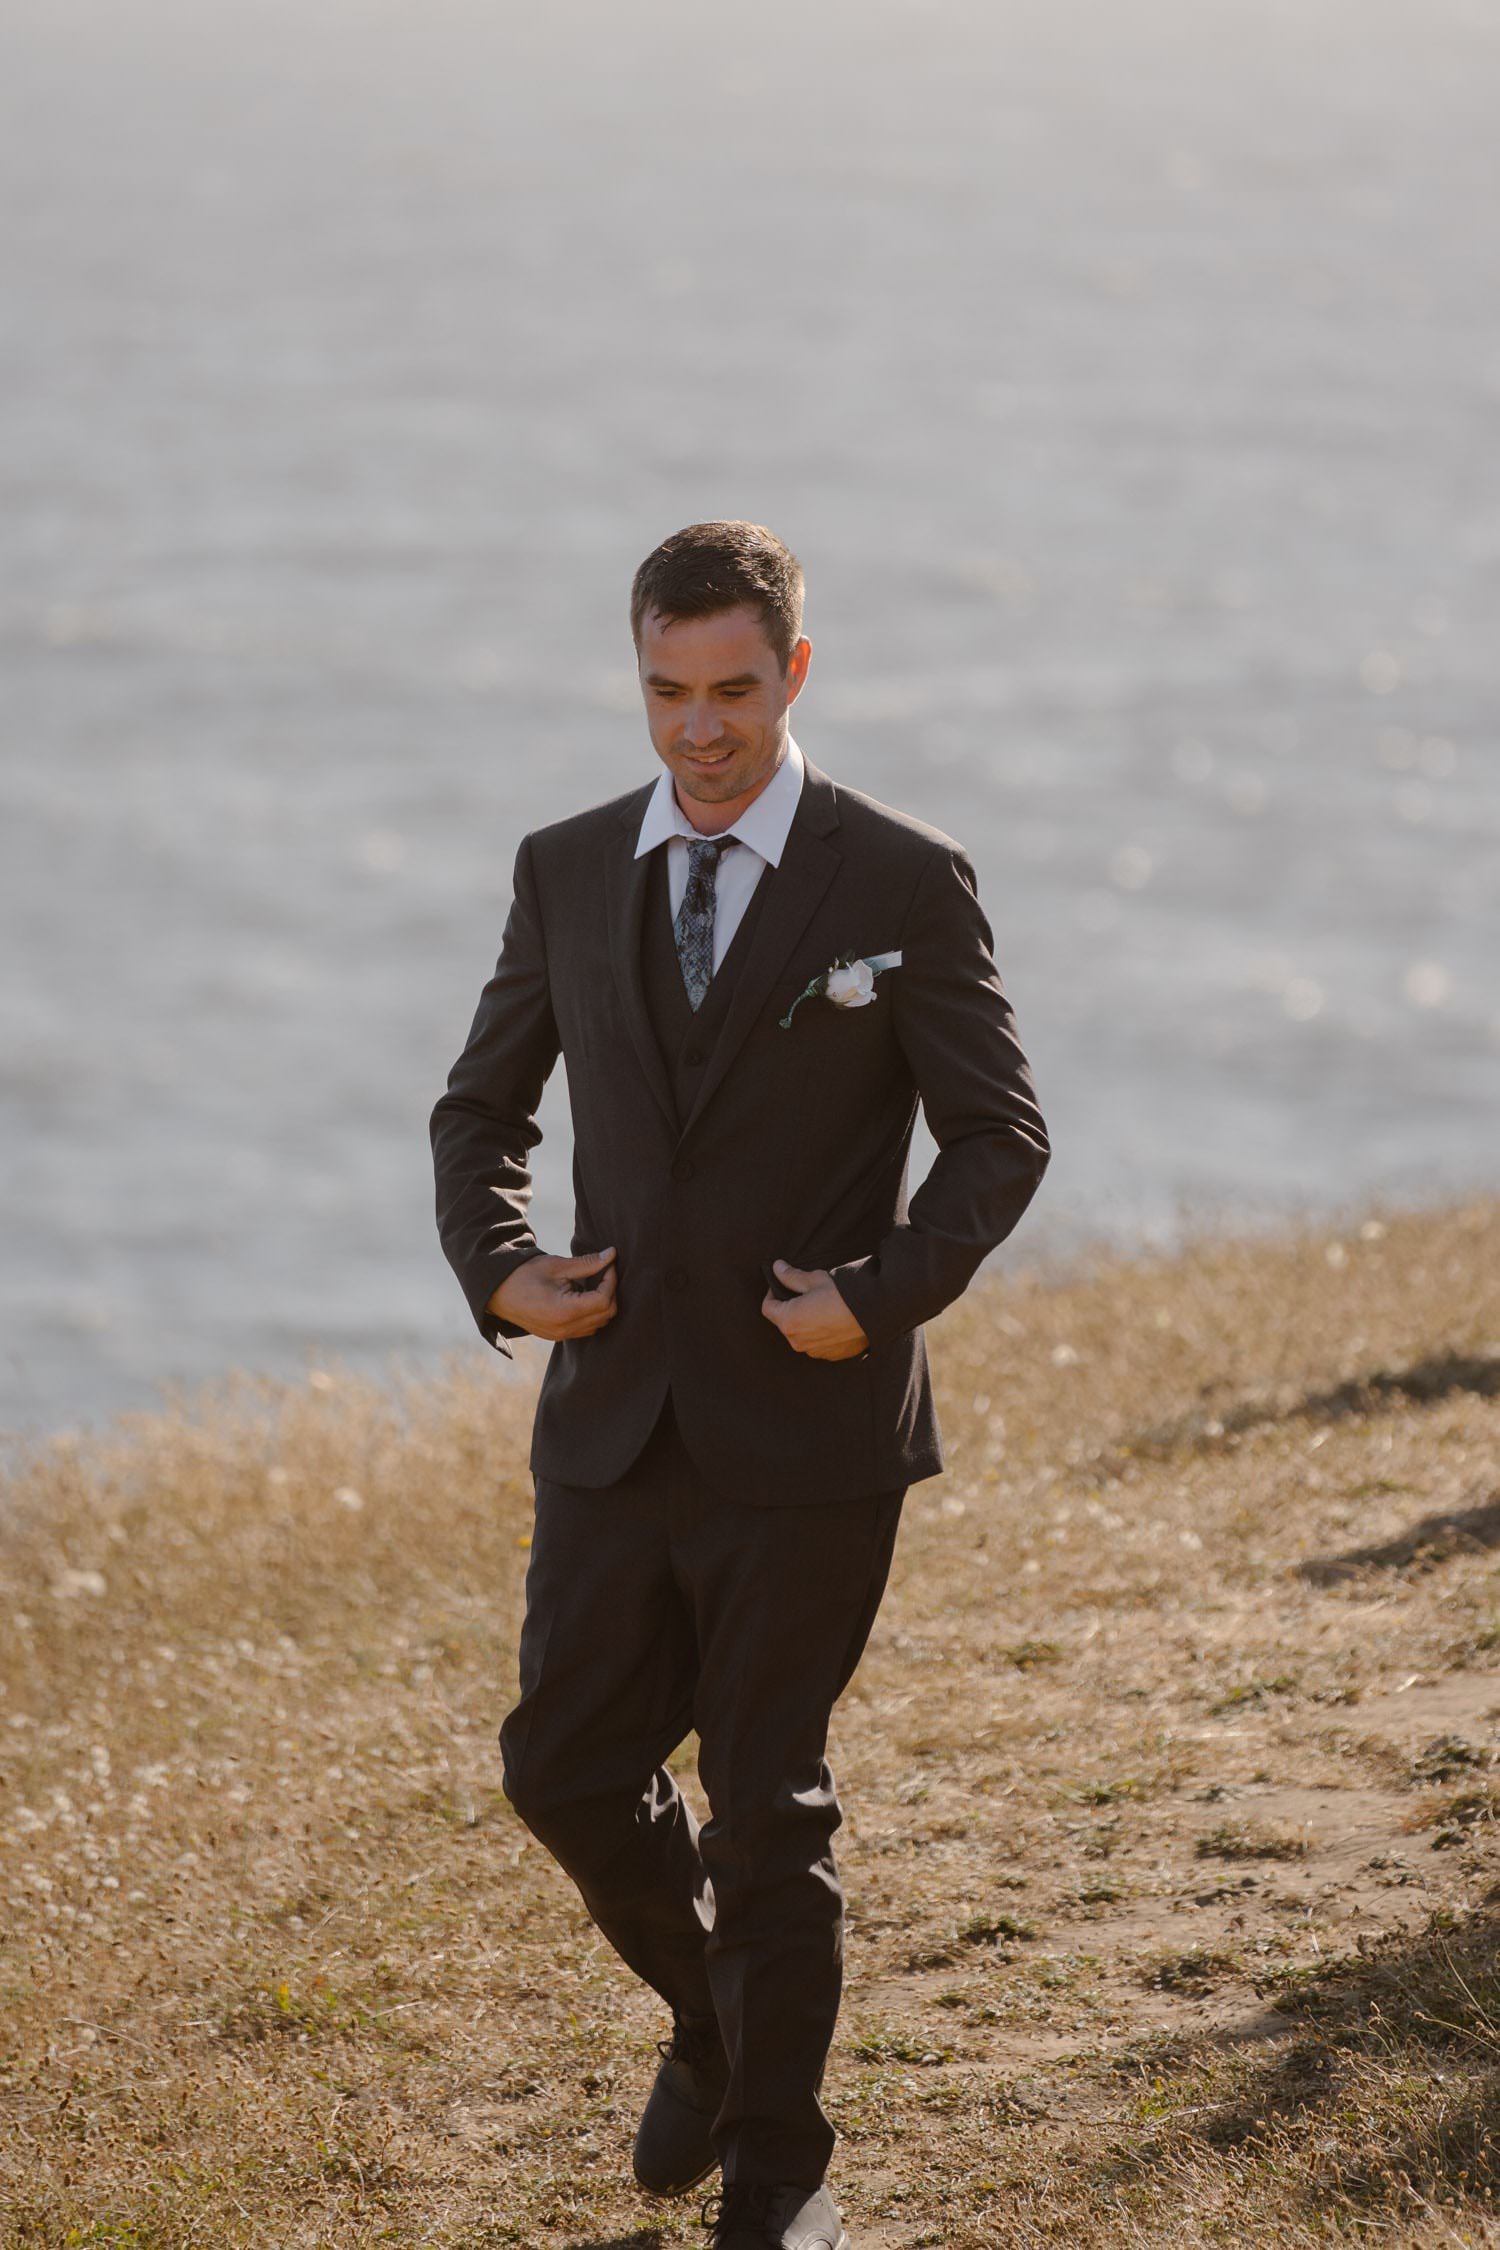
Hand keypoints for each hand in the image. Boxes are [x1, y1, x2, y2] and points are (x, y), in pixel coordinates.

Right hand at [488, 1247, 618, 1340]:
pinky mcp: (557, 1336)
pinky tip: (582, 1296)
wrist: (497, 1291)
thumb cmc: (524, 1274)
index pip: (603, 1300)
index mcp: (563, 1311)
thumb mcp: (557, 1266)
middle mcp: (564, 1328)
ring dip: (602, 1304)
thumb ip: (587, 1263)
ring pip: (598, 1324)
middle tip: (604, 1272)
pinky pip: (585, 1328)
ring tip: (593, 1283)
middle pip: (605, 1315)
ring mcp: (560, 1335)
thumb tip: (611, 1254)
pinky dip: (592, 1313)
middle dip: (610, 1292)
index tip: (609, 1265)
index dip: (611, 1281)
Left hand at [760, 1260, 869, 1360]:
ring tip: (823, 1307)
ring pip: (801, 1334)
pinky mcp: (830, 1355)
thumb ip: (791, 1276)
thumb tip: (777, 1268)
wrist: (874, 1312)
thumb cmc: (843, 1295)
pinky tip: (834, 1320)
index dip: (772, 1294)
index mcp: (789, 1321)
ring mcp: (814, 1351)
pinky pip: (818, 1343)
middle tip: (806, 1294)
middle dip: (790, 1308)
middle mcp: (797, 1341)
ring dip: (806, 1322)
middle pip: (784, 1323)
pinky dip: (820, 1333)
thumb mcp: (814, 1279)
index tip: (782, 1285)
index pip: (767, 1308)